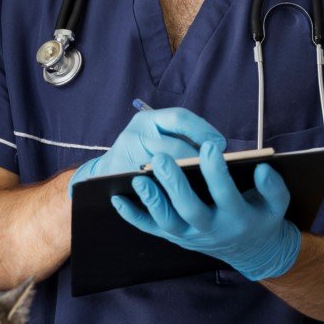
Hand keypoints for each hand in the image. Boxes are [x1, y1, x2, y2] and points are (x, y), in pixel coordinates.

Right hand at [68, 107, 224, 196]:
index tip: (220, 145)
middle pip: (175, 148)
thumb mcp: (158, 134)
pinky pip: (143, 197)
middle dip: (198, 162)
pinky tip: (180, 205)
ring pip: (162, 174)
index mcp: (146, 120)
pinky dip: (161, 203)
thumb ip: (184, 136)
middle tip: (215, 172)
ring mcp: (124, 162)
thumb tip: (218, 148)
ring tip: (202, 189)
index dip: (204, 131)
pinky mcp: (120, 186)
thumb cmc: (143, 151)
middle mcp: (134, 136)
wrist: (103, 173)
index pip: (180, 119)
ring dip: (184, 183)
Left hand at [110, 141, 301, 281]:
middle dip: (175, 185)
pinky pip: (152, 229)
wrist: (251, 251)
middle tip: (161, 158)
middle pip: (190, 210)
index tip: (210, 146)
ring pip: (168, 223)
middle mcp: (212, 230)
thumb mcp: (277, 205)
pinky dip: (133, 217)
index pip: (226, 194)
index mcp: (238, 218)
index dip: (217, 171)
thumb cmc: (262, 216)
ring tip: (138, 179)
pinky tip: (118, 199)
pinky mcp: (176, 238)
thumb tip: (261, 168)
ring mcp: (191, 236)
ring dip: (152, 202)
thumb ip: (273, 187)